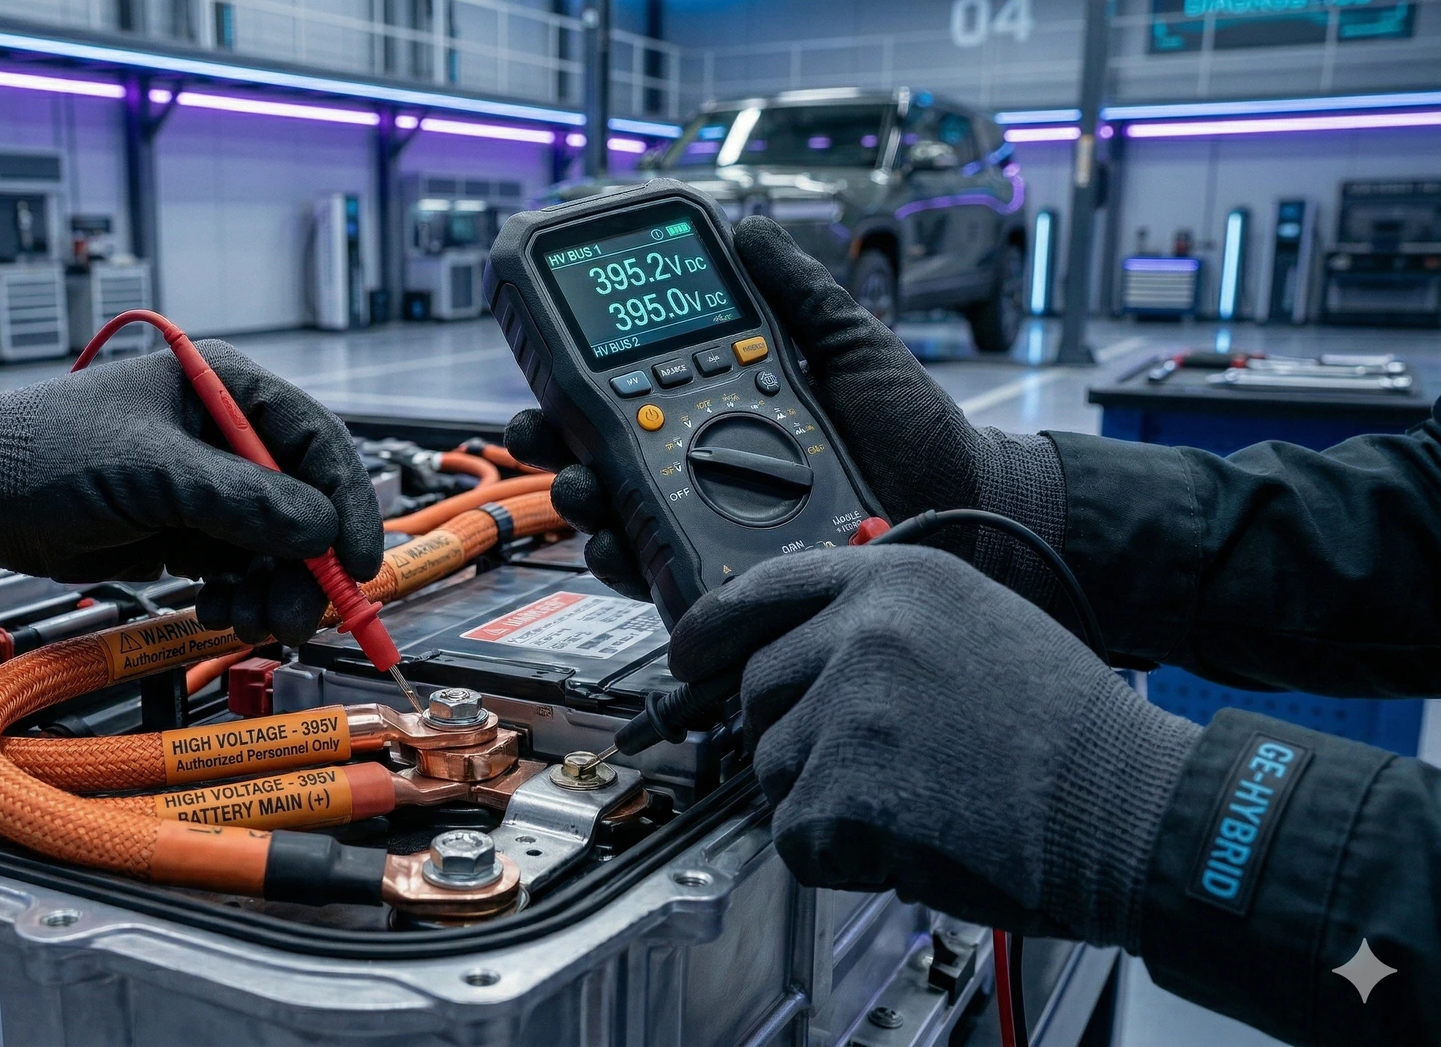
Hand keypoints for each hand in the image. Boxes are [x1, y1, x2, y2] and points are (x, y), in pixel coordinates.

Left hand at [0, 341, 380, 644]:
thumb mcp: (150, 475)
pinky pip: (239, 569)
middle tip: (298, 614)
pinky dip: (239, 596)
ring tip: (251, 621)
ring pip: (276, 547)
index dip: (346, 505)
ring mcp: (208, 487)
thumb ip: (241, 503)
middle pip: (306, 505)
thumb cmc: (42, 454)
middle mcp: (228, 437)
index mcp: (228, 391)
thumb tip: (321, 531)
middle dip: (307, 564)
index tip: (356, 563)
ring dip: (274, 589)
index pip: (318, 445)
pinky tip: (218, 611)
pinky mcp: (186, 531)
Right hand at [505, 216, 1066, 602]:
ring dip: (579, 499)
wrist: (963, 501)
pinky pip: (656, 571)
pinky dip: (624, 559)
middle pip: (600, 453)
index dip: (577, 378)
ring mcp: (709, 523)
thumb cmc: (912, 430)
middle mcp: (702, 466)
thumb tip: (749, 230)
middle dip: (554, 440)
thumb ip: (798, 291)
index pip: (627, 390)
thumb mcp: (851, 343)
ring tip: (578, 484)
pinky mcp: (726, 574)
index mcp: (718, 405)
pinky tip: (616, 540)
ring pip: (615, 514)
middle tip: (542, 428)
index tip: (547, 358)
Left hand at [669, 544, 1199, 946]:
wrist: (1129, 806)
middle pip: (759, 692)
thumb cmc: (1065, 731)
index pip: (761, 591)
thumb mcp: (976, 623)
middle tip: (879, 764)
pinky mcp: (843, 793)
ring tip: (918, 794)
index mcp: (896, 580)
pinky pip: (795, 836)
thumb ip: (880, 623)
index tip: (690, 656)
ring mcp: (848, 712)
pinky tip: (912, 836)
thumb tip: (793, 652)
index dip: (712, 630)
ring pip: (773, 769)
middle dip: (797, 736)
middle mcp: (863, 632)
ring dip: (825, 799)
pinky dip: (839, 855)